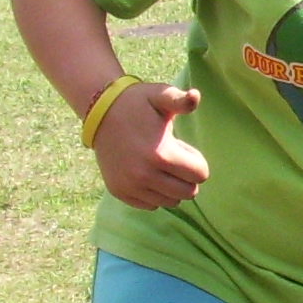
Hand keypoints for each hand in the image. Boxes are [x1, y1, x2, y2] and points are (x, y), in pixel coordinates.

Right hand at [95, 83, 209, 208]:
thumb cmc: (138, 103)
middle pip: (189, 192)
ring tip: (159, 165)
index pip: (201, 175)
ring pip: (171, 202)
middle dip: (187, 177)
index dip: (197, 161)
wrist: (101, 112)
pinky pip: (151, 205)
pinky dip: (155, 194)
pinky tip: (147, 173)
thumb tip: (195, 96)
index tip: (182, 148)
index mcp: (161, 155)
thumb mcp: (161, 96)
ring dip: (172, 187)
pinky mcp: (119, 191)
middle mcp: (145, 175)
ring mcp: (130, 186)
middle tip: (173, 158)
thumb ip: (181, 100)